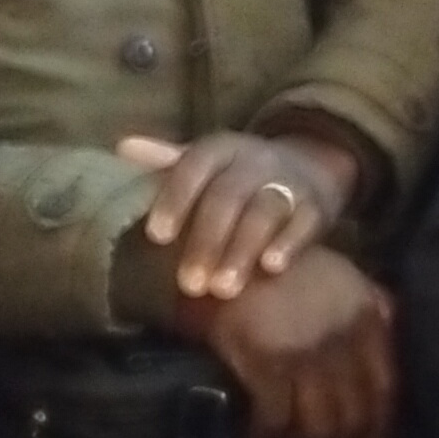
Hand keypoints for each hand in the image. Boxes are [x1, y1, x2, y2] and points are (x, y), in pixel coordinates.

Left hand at [119, 129, 359, 303]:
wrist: (308, 166)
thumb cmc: (237, 176)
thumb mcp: (205, 163)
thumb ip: (166, 163)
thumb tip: (122, 147)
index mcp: (220, 149)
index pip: (193, 166)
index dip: (175, 198)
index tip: (157, 236)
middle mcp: (254, 161)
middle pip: (228, 196)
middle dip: (207, 240)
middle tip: (189, 285)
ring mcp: (288, 182)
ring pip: (264, 211)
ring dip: (242, 249)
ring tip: (223, 290)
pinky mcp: (316, 206)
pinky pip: (304, 222)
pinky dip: (289, 243)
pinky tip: (271, 268)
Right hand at [173, 246, 396, 437]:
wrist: (235, 256)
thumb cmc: (291, 267)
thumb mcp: (346, 277)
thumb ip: (374, 305)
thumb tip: (393, 334)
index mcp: (368, 322)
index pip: (385, 388)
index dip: (379, 430)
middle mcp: (344, 343)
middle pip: (353, 414)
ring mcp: (307, 357)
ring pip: (319, 426)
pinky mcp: (268, 366)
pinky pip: (274, 422)